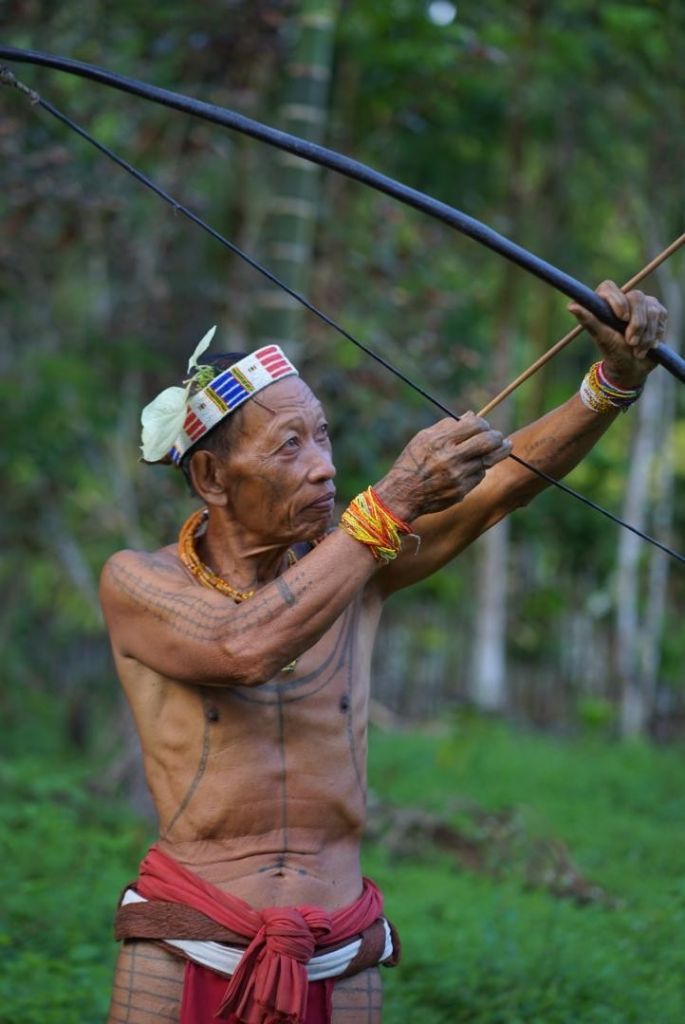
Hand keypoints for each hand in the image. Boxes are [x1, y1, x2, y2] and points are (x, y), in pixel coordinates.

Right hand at [374, 412, 512, 521]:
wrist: (402, 494)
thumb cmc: (412, 462)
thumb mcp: (423, 438)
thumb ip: (447, 426)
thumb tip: (471, 416)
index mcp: (439, 441)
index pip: (474, 425)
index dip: (483, 424)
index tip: (483, 426)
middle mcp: (450, 458)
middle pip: (488, 442)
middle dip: (498, 437)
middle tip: (499, 437)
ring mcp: (457, 476)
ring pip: (488, 460)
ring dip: (498, 452)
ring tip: (505, 446)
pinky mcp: (461, 491)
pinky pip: (479, 476)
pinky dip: (480, 469)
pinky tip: (476, 466)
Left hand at [568, 280, 667, 387]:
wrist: (631, 368)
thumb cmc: (613, 352)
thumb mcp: (601, 337)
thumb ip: (588, 320)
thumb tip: (571, 306)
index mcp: (606, 301)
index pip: (609, 287)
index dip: (617, 300)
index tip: (622, 318)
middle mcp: (625, 299)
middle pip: (637, 297)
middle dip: (636, 323)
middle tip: (630, 342)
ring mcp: (643, 304)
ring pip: (652, 310)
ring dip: (646, 334)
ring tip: (637, 350)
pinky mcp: (658, 312)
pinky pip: (661, 316)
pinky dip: (655, 334)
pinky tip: (648, 346)